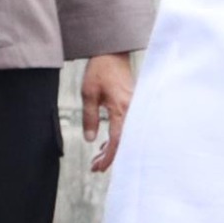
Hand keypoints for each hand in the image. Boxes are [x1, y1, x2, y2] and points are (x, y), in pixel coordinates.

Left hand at [78, 53, 133, 171]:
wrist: (112, 54)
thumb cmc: (100, 72)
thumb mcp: (88, 95)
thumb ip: (90, 118)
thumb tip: (91, 140)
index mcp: (122, 108)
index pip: (118, 140)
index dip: (109, 157)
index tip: (98, 167)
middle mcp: (133, 111)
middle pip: (124, 142)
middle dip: (110, 157)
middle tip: (95, 168)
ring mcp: (135, 109)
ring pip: (126, 136)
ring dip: (112, 149)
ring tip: (96, 159)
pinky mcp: (132, 107)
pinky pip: (127, 127)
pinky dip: (116, 138)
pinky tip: (104, 144)